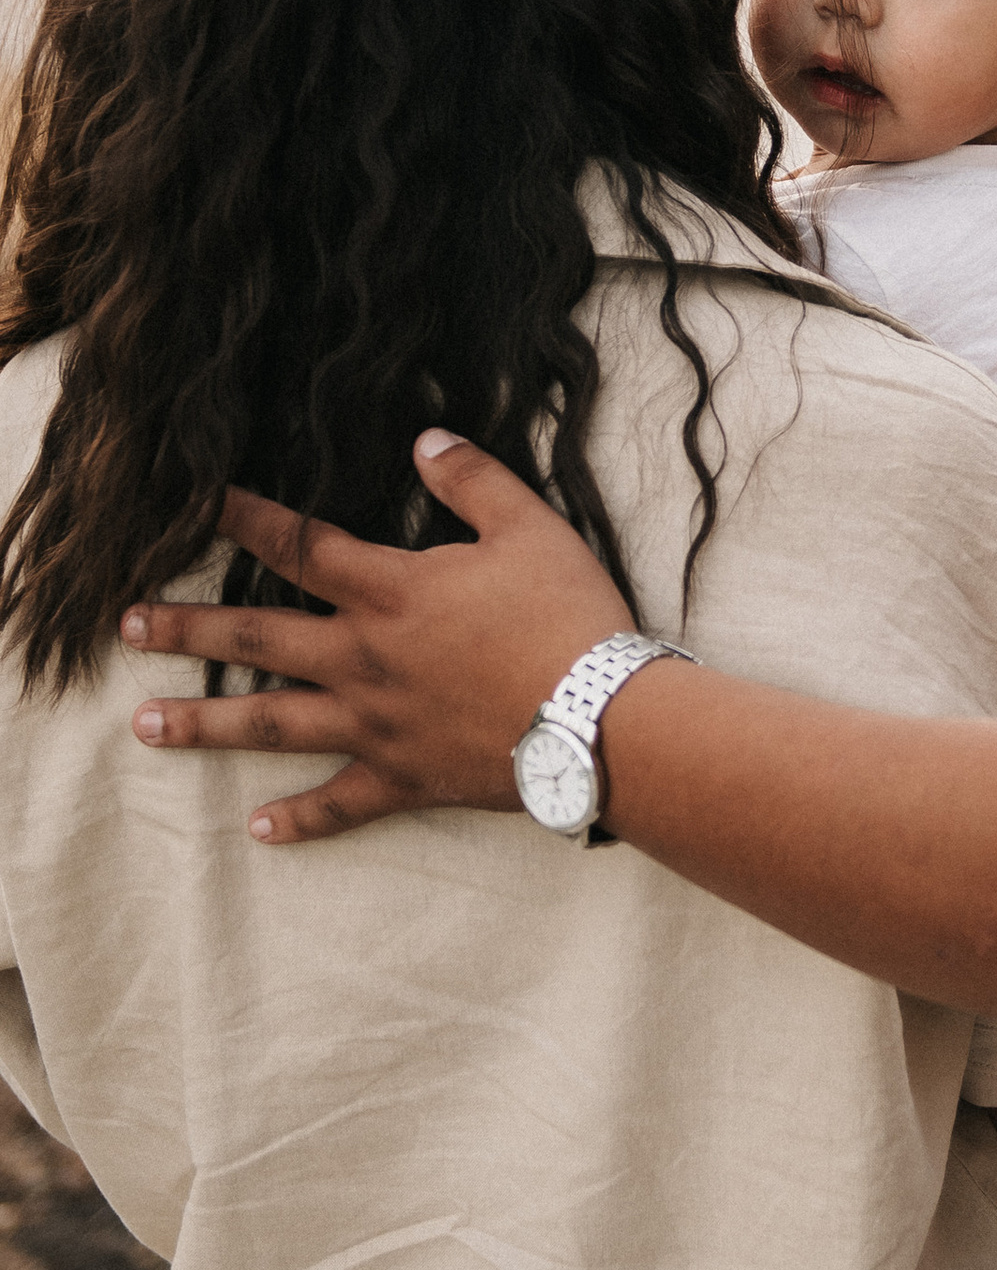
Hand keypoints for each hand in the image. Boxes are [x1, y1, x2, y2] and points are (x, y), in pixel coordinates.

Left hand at [124, 433, 631, 843]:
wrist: (599, 718)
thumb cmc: (568, 617)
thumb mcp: (530, 528)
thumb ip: (473, 480)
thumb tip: (425, 440)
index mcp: (392, 591)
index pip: (301, 545)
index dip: (247, 519)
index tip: (194, 503)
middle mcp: (365, 658)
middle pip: (258, 636)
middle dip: (186, 628)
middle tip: (124, 625)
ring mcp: (377, 724)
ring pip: (271, 723)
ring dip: (203, 722)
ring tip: (142, 724)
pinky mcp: (404, 778)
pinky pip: (339, 804)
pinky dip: (299, 819)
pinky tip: (257, 829)